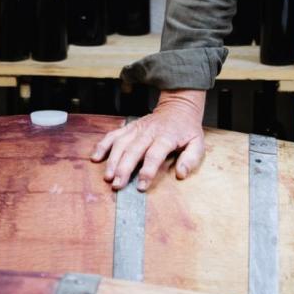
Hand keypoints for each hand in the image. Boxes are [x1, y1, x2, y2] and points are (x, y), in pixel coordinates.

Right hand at [91, 90, 207, 190]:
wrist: (178, 107)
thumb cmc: (187, 130)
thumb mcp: (198, 143)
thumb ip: (191, 159)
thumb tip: (180, 174)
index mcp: (166, 137)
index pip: (155, 155)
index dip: (147, 171)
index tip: (140, 186)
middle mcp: (149, 132)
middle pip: (133, 150)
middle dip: (124, 168)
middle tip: (117, 185)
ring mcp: (137, 128)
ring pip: (121, 143)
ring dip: (112, 160)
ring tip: (108, 177)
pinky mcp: (129, 127)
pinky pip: (113, 135)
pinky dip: (103, 145)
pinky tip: (95, 157)